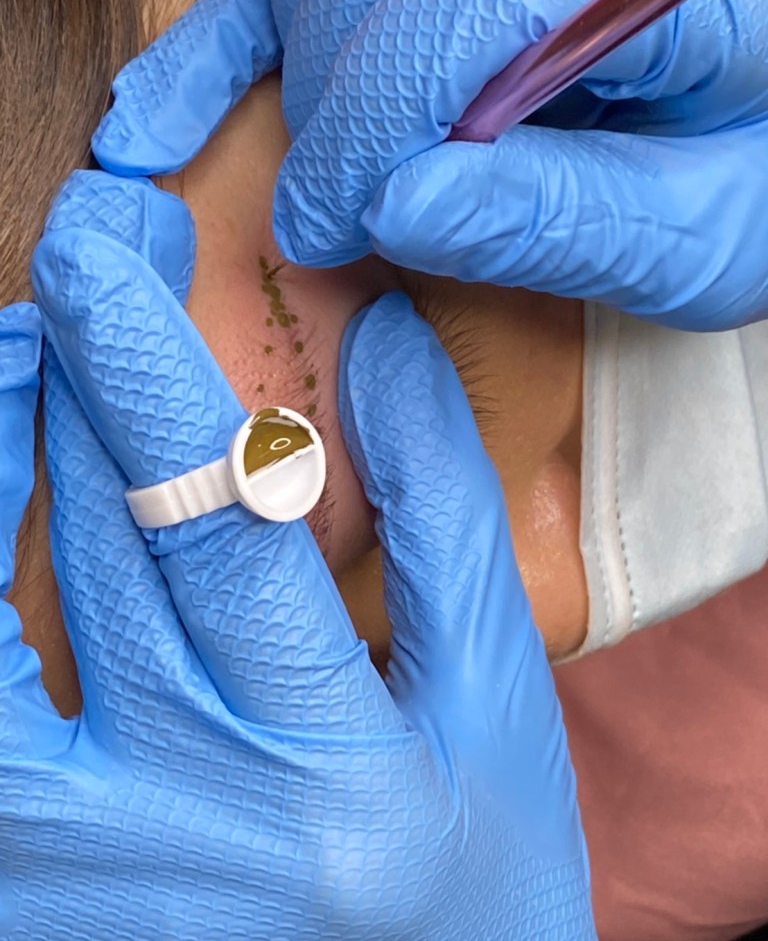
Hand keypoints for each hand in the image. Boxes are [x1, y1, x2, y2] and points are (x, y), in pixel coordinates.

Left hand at [0, 169, 594, 937]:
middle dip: (86, 371)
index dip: (156, 367)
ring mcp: (80, 870)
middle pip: (105, 551)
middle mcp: (188, 832)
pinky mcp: (32, 876)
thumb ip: (444, 514)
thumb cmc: (477, 874)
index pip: (220, 529)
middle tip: (87, 249)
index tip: (123, 245)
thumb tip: (387, 348)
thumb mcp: (496, 701)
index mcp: (335, 777)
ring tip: (16, 343)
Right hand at [94, 0, 767, 330]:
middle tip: (325, 209)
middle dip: (334, 88)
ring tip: (333, 142)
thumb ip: (555, 221)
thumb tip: (392, 209)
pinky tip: (266, 64)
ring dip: (305, 32)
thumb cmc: (762, 181)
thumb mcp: (695, 237)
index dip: (374, 114)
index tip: (321, 225)